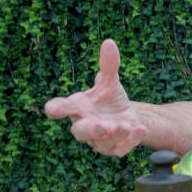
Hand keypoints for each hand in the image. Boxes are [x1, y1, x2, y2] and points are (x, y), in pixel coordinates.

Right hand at [44, 39, 145, 155]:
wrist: (127, 117)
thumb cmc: (110, 100)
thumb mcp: (109, 82)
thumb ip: (108, 66)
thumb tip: (109, 42)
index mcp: (77, 108)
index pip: (61, 108)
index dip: (56, 109)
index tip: (52, 110)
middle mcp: (85, 125)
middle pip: (80, 132)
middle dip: (91, 129)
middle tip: (102, 126)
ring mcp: (100, 139)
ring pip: (102, 143)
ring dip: (113, 135)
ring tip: (124, 126)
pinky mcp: (115, 148)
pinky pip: (120, 149)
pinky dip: (130, 141)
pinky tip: (139, 130)